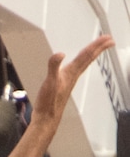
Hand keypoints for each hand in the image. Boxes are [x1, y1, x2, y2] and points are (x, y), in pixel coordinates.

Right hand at [7, 34, 113, 156]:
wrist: (47, 118)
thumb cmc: (48, 102)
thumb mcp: (50, 82)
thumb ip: (54, 66)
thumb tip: (60, 53)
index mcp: (71, 73)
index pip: (86, 56)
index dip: (96, 45)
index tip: (107, 38)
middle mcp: (73, 76)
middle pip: (88, 59)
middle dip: (99, 48)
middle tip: (110, 40)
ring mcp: (70, 80)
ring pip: (84, 64)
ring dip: (92, 55)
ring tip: (97, 49)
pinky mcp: (64, 85)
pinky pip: (77, 69)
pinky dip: (81, 63)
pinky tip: (77, 64)